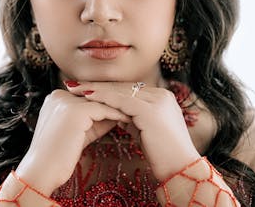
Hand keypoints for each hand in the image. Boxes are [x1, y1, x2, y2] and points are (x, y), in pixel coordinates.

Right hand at [16, 87, 130, 194]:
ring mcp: (65, 101)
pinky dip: (117, 115)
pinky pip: (103, 110)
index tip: (124, 109)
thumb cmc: (59, 157)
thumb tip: (116, 113)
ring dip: (118, 107)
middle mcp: (58, 96)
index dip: (106, 104)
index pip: (87, 97)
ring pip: (100, 101)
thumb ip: (94, 120)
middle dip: (114, 104)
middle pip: (94, 97)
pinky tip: (129, 120)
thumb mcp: (78, 133)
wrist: (43, 172)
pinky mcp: (75, 110)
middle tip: (134, 109)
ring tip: (135, 114)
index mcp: (54, 99)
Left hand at [64, 81, 200, 180]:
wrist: (181, 170)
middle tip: (73, 83)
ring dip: (95, 89)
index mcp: (161, 98)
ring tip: (74, 87)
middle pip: (121, 87)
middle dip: (96, 86)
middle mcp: (161, 95)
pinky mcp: (151, 110)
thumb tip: (113, 112)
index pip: (126, 89)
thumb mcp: (145, 130)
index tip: (83, 88)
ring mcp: (158, 101)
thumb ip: (132, 117)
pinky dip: (103, 98)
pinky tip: (87, 96)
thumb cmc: (162, 155)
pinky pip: (122, 101)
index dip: (104, 88)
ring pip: (120, 91)